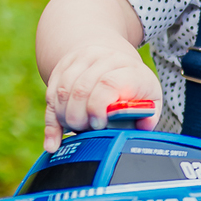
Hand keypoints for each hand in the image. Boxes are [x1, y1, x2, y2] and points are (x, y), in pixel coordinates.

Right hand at [43, 42, 161, 150]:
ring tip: (75, 129)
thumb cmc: (134, 88)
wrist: (114, 59)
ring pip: (62, 92)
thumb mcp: (150, 101)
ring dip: (64, 117)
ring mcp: (82, 58)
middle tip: (86, 131)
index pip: (108, 83)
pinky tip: (53, 141)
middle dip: (79, 118)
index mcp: (131, 69)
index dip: (98, 107)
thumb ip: (147, 117)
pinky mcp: (64, 64)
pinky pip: (51, 94)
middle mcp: (105, 58)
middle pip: (80, 90)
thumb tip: (143, 125)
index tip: (98, 125)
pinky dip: (51, 121)